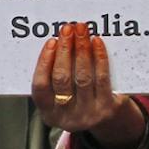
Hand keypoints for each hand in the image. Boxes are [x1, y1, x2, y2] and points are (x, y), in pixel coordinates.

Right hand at [31, 22, 142, 148]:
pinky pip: (102, 78)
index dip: (44, 62)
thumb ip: (54, 75)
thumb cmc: (79, 99)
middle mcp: (67, 117)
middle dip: (64, 50)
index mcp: (49, 114)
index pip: (40, 87)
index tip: (51, 41)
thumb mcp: (61, 96)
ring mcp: (88, 114)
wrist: (107, 119)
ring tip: (81, 31)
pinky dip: (99, 57)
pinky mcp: (106, 108)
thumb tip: (58, 41)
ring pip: (83, 77)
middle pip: (62, 79)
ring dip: (81, 49)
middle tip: (67, 29)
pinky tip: (96, 42)